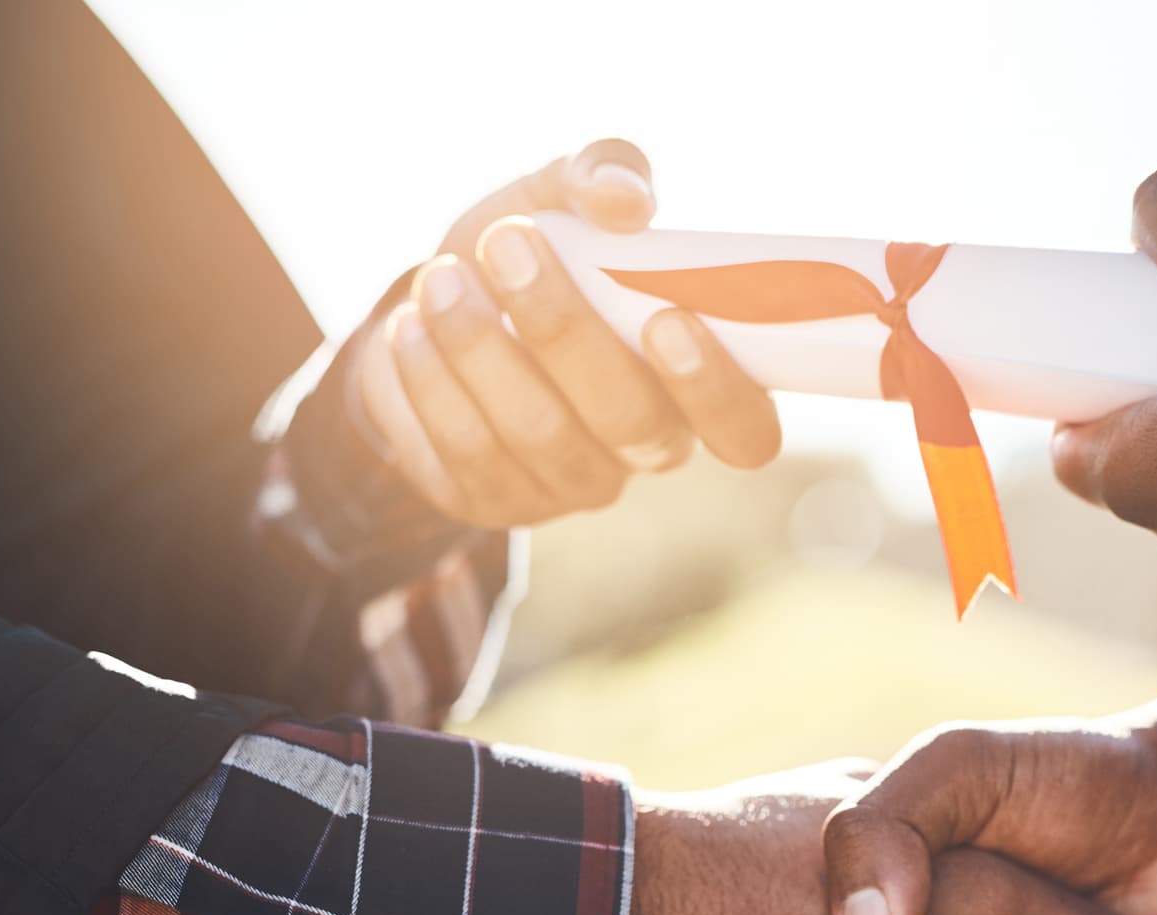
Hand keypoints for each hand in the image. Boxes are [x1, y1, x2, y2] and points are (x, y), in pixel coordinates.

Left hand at [356, 139, 781, 528]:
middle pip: (633, 424)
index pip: (746, 431)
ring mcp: (573, 485)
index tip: (667, 317)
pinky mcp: (497, 500)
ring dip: (482, 347)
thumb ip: (604, 173)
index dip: (717, 392)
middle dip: (565, 330)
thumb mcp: (564, 194)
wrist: (435, 299)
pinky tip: (410, 326)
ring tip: (438, 276)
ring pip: (541, 435)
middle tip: (508, 243)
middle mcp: (647, 448)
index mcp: (696, 386)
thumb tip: (626, 202)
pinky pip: (470, 454)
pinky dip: (433, 381)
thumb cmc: (533, 248)